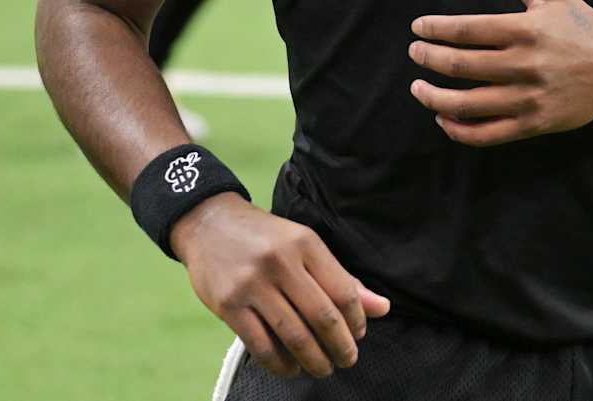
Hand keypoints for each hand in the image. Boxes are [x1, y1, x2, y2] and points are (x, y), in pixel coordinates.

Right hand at [172, 193, 390, 379]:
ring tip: (323, 369)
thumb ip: (341, 278)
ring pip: (294, 335)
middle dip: (340, 347)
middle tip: (347, 361)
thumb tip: (382, 308)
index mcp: (305, 243)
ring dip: (314, 361)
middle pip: (322, 317)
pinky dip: (280, 364)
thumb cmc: (265, 238)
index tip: (359, 335)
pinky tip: (291, 368)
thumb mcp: (304, 245)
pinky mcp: (228, 305)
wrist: (209, 223)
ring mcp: (252, 284)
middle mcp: (280, 262)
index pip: (343, 292)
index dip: (357, 321)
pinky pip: (261, 345)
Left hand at [408, 0, 592, 146]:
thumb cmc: (582, 24)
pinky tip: (444, 118)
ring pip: (468, 104)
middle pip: (461, 65)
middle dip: (428, 59)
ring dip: (435, 98)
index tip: (418, 28)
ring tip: (418, 88)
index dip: (436, 29)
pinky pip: (488, 134)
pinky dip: (460, 130)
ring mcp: (530, 99)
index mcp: (527, 29)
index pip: (467, 30)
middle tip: (414, 53)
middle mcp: (526, 65)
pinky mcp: (535, 124)